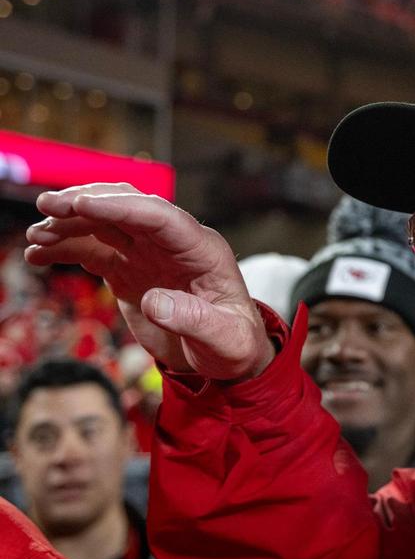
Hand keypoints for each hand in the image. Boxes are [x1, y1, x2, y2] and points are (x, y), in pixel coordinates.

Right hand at [25, 183, 274, 380]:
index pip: (161, 217)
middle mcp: (175, 244)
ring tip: (36, 237)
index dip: (122, 207)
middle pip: (129, 209)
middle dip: (88, 202)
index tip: (83, 204)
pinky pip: (95, 250)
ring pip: (106, 225)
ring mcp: (150, 254)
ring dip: (70, 224)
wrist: (225, 356)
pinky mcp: (130, 270)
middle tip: (48, 206)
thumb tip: (157, 304)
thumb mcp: (226, 339)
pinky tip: (39, 254)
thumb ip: (196, 320)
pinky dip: (67, 248)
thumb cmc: (233, 345)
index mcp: (203, 250)